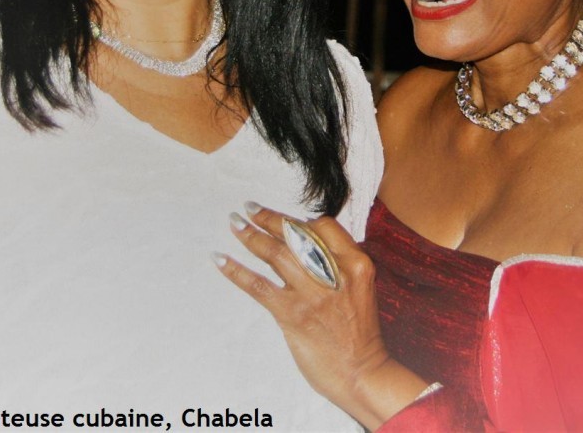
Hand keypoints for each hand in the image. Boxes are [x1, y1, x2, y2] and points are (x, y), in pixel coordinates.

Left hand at [215, 204, 427, 428]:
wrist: (362, 373)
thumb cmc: (361, 333)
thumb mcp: (360, 289)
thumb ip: (338, 266)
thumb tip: (306, 246)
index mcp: (356, 264)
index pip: (324, 227)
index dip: (300, 221)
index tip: (284, 220)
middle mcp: (334, 273)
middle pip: (295, 235)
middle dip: (268, 218)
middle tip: (249, 208)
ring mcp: (311, 293)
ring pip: (274, 253)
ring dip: (250, 235)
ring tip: (234, 223)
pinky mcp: (292, 314)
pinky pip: (258, 285)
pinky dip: (236, 270)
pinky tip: (220, 259)